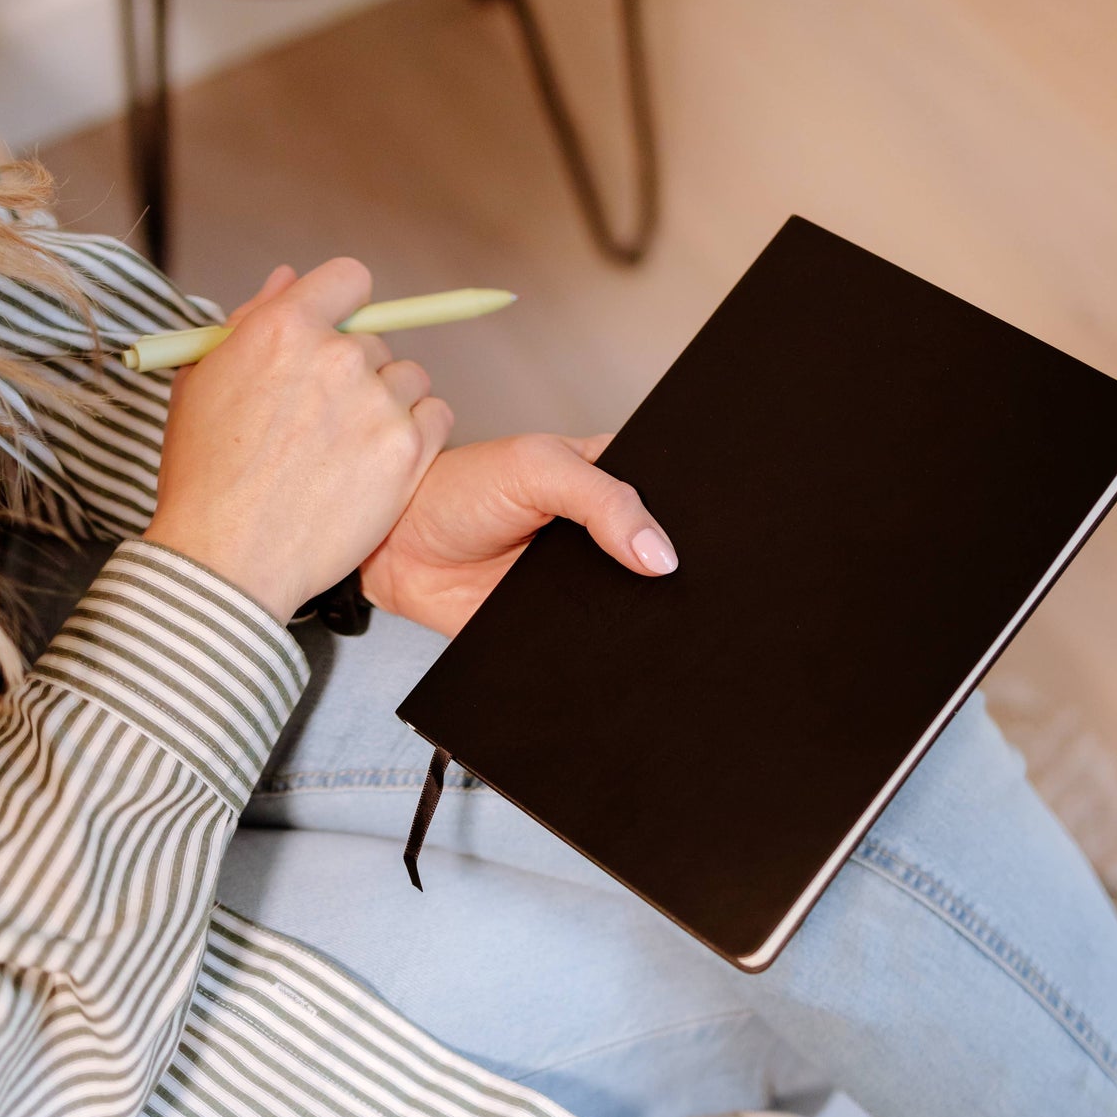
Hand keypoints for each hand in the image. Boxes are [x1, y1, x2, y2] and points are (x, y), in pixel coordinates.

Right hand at [145, 259, 452, 622]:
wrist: (230, 555)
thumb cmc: (207, 475)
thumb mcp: (204, 380)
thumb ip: (251, 321)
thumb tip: (289, 279)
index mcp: (283, 328)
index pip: (350, 278)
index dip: (344, 303)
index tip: (337, 330)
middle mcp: (337, 357)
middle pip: (376, 340)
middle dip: (355, 371)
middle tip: (322, 418)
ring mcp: (377, 403)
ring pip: (409, 378)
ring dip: (388, 403)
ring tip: (346, 446)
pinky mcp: (408, 450)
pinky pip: (438, 416)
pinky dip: (418, 434)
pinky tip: (378, 460)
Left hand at [360, 431, 677, 636]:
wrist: (398, 549)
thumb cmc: (457, 489)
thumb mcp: (536, 470)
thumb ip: (602, 501)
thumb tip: (659, 553)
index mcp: (608, 478)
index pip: (671, 494)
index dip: (691, 514)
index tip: (718, 532)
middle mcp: (604, 532)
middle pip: (661, 555)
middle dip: (674, 568)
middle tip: (683, 578)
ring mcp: (587, 580)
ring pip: (638, 602)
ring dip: (646, 610)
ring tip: (654, 612)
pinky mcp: (564, 623)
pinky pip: (601, 641)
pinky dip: (611, 646)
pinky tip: (619, 643)